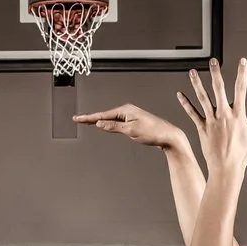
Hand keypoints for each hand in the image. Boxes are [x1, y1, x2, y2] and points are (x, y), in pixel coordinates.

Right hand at [73, 102, 188, 154]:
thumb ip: (114, 127)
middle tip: (78, 119)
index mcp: (125, 110)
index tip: (78, 118)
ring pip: (111, 118)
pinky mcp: (134, 122)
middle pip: (105, 115)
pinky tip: (105, 125)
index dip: (89, 118)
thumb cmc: (153, 132)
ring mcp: (131, 115)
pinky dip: (109, 123)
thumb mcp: (131, 130)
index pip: (102, 115)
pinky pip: (117, 121)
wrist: (168, 135)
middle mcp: (128, 110)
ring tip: (87, 121)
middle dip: (91, 118)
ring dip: (99, 120)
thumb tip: (100, 124)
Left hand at [178, 58, 246, 173]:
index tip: (242, 62)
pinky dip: (185, 103)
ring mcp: (211, 121)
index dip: (242, 74)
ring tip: (192, 72)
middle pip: (219, 89)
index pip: (241, 89)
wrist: (226, 168)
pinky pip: (192, 113)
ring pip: (203, 98)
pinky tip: (180, 94)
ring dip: (197, 84)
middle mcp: (224, 115)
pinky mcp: (202, 128)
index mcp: (238, 115)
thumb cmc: (241, 153)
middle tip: (213, 61)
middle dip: (216, 74)